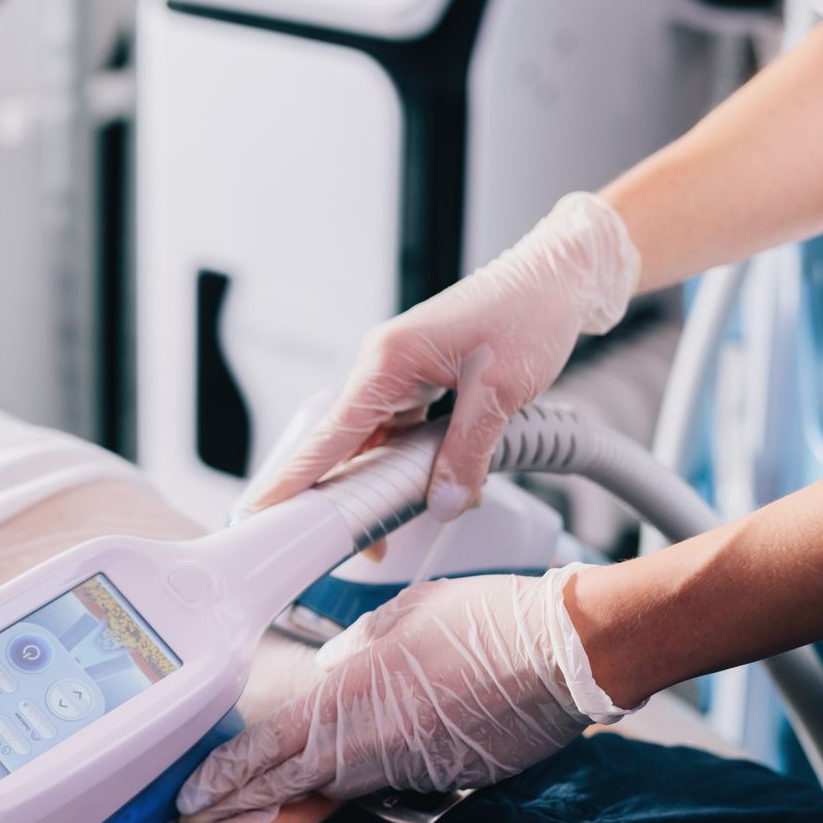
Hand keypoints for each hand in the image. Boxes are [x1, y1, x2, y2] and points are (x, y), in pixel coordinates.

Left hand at [177, 565, 633, 820]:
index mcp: (350, 700)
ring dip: (311, 784)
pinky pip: (396, 783)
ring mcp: (413, 772)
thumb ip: (354, 650)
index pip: (268, 753)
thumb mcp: (400, 616)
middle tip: (202, 812)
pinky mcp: (450, 784)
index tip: (188, 801)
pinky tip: (372, 759)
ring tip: (266, 787)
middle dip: (247, 797)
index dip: (223, 781)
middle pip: (296, 781)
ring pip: (344, 785)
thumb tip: (333, 673)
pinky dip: (374, 775)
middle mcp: (373, 746)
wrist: (566, 653)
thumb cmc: (485, 620)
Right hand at [242, 192, 639, 520]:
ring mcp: (399, 375)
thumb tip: (445, 504)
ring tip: (386, 531)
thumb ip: (468, 451)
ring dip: (381, 485)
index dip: (296, 476)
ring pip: (373, 444)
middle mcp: (382, 368)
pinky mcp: (420, 383)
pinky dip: (407, 465)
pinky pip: (399, 433)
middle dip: (343, 497)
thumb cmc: (529, 312)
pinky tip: (425, 491)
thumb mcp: (502, 389)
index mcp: (388, 360)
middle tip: (349, 545)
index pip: (330, 432)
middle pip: (344, 445)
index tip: (263, 509)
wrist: (559, 276)